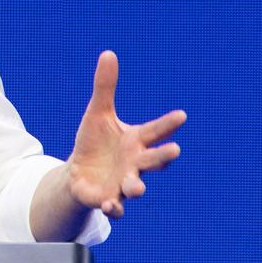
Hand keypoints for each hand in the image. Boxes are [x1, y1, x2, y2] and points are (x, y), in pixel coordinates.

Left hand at [68, 50, 184, 218]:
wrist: (80, 173)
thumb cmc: (95, 142)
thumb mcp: (97, 113)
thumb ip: (105, 87)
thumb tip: (108, 53)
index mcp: (136, 141)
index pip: (155, 130)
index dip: (168, 124)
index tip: (181, 115)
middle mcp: (135, 163)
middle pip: (154, 160)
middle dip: (163, 156)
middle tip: (175, 150)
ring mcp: (124, 182)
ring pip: (136, 186)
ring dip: (138, 186)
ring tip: (138, 187)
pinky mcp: (108, 199)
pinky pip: (115, 207)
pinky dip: (114, 209)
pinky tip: (110, 207)